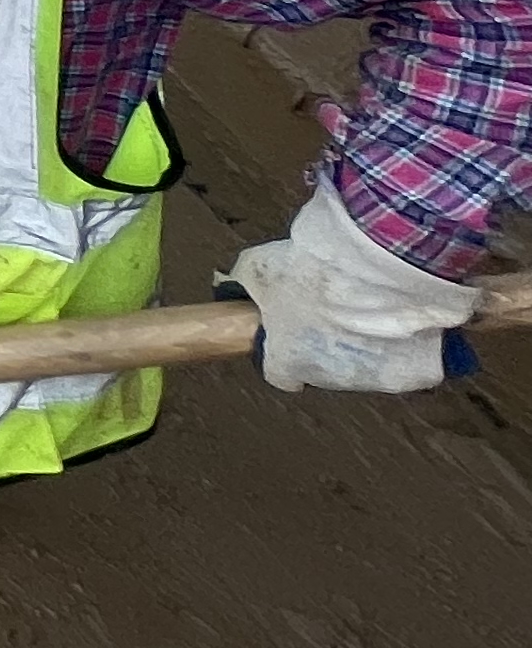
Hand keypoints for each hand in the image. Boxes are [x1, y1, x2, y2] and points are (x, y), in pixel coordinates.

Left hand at [225, 181, 480, 392]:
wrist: (379, 266)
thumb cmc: (313, 270)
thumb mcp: (259, 269)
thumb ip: (244, 284)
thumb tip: (230, 284)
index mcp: (290, 362)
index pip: (279, 373)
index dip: (281, 351)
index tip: (288, 330)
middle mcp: (332, 381)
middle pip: (324, 368)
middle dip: (326, 342)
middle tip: (333, 307)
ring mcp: (376, 380)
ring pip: (366, 365)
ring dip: (366, 343)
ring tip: (370, 304)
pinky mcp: (417, 373)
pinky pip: (408, 360)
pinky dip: (407, 342)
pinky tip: (402, 312)